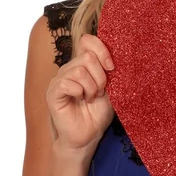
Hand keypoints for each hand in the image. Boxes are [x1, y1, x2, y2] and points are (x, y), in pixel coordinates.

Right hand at [46, 33, 115, 152]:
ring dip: (91, 87)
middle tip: (100, 92)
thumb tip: (123, 53)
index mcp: (83, 64)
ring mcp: (59, 79)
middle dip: (100, 77)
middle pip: (87, 57)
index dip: (102, 50)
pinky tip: (81, 101)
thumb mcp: (112, 87)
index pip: (87, 41)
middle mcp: (70, 68)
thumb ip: (111, 69)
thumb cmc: (99, 112)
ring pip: (79, 70)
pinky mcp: (53, 92)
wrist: (90, 135)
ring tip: (91, 98)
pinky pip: (67, 83)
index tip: (112, 67)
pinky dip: (79, 92)